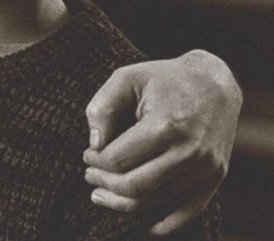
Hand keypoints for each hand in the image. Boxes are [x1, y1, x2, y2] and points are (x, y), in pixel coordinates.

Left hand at [83, 50, 241, 235]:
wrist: (213, 83)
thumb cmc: (162, 78)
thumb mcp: (126, 77)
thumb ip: (103, 107)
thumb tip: (94, 144)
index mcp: (166, 125)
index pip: (119, 159)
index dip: (96, 161)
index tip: (87, 154)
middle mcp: (189, 151)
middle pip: (136, 185)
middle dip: (106, 184)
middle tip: (90, 176)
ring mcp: (205, 168)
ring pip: (156, 200)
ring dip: (124, 203)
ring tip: (101, 194)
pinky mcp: (215, 177)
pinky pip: (188, 211)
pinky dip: (164, 223)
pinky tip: (142, 224)